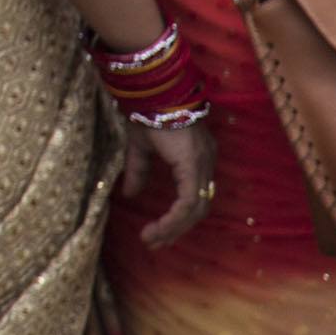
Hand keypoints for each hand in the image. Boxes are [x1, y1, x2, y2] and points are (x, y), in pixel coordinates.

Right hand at [122, 119, 215, 251]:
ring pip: (196, 209)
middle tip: (154, 242)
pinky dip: (174, 218)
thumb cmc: (146, 112)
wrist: (151, 91)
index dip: (178, 216)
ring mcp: (202, 164)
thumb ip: (139, 170)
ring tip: (152, 240)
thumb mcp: (139, 146)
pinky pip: (188, 201)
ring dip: (174, 228)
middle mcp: (205, 163)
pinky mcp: (194, 165)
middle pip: (199, 207)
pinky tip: (158, 228)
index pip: (194, 195)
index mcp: (195, 157)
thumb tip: (130, 195)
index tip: (155, 232)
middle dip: (177, 229)